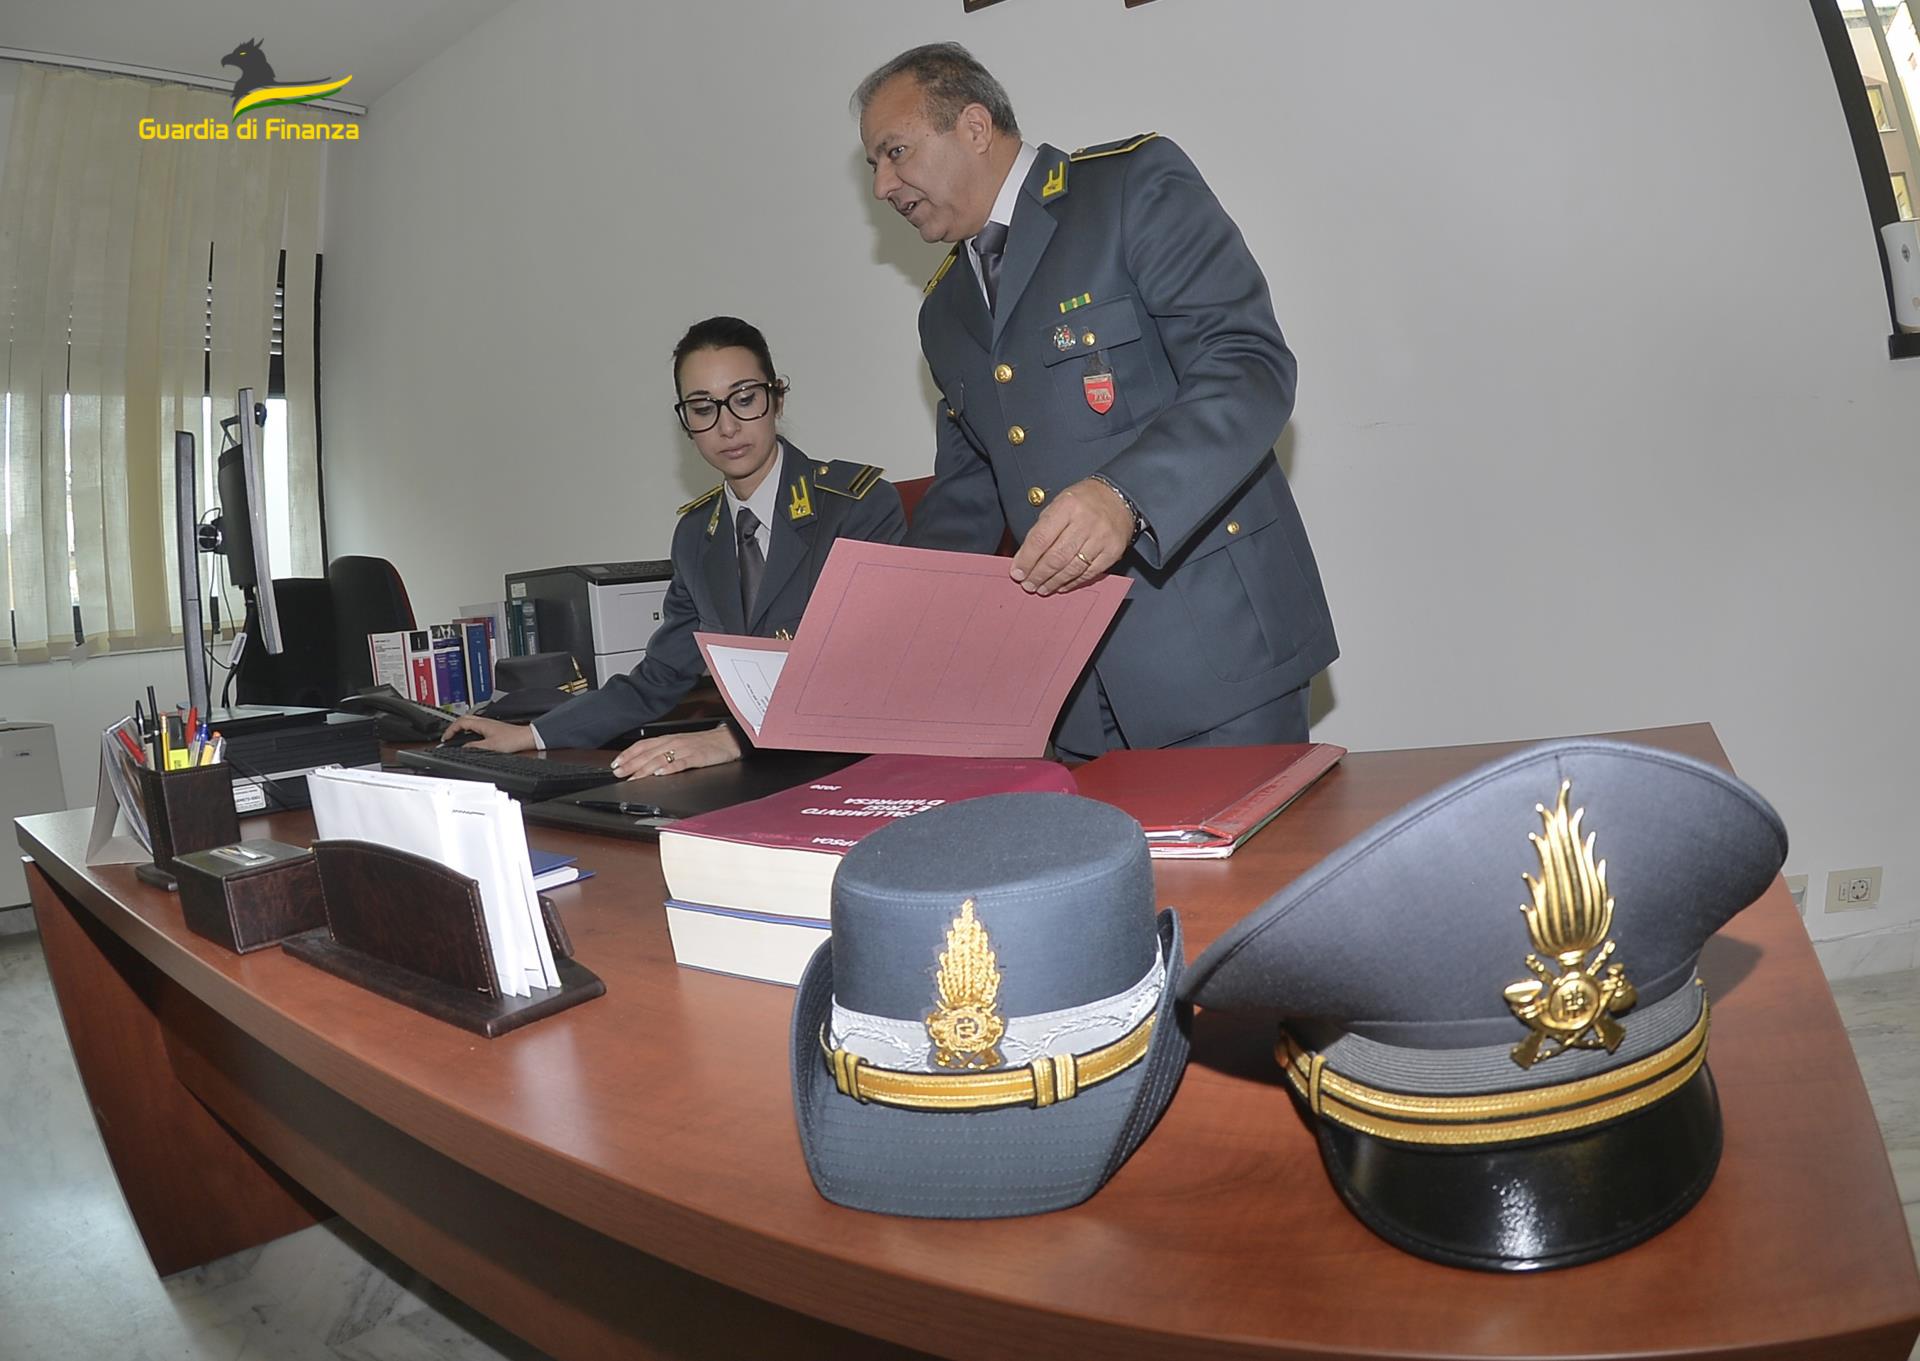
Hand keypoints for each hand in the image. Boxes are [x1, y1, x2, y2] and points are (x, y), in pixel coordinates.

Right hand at [440, 714, 535, 751]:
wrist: (525, 738)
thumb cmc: (512, 740)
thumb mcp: (490, 746)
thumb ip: (475, 747)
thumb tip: (464, 748)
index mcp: (482, 723)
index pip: (460, 722)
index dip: (450, 730)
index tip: (445, 738)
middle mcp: (484, 721)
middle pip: (463, 719)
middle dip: (453, 727)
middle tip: (448, 736)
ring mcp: (489, 724)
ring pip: (470, 722)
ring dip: (461, 728)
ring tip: (456, 737)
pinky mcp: (493, 728)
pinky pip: (476, 726)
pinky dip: (468, 731)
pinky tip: (470, 738)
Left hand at [609, 724, 741, 778]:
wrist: (728, 740)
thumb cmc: (704, 743)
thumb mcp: (681, 744)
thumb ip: (664, 751)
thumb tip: (645, 762)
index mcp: (669, 739)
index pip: (643, 745)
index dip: (628, 754)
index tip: (616, 763)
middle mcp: (674, 742)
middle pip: (649, 753)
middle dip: (631, 764)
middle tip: (618, 772)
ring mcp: (685, 749)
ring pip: (661, 758)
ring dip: (645, 768)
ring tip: (634, 777)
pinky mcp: (697, 757)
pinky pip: (681, 762)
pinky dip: (670, 768)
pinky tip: (660, 774)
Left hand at [1009, 478, 1134, 595]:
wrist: (1119, 496)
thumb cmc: (1084, 501)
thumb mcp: (1059, 503)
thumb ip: (1043, 529)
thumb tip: (1025, 558)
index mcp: (1067, 506)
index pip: (1041, 538)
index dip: (1026, 559)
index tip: (1017, 572)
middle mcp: (1085, 522)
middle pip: (1056, 556)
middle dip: (1038, 574)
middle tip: (1028, 584)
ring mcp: (1101, 537)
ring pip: (1072, 568)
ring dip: (1053, 582)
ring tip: (1042, 588)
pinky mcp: (1113, 551)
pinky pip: (1089, 572)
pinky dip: (1072, 582)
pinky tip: (1061, 586)